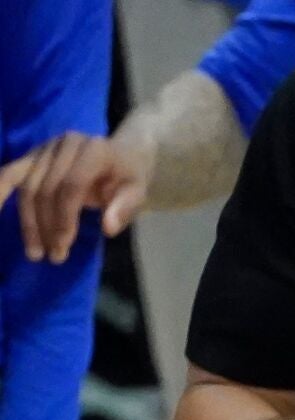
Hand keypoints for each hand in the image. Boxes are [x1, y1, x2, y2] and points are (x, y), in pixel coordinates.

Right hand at [0, 130, 153, 263]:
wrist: (121, 156)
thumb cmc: (128, 178)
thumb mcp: (137, 192)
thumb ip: (124, 208)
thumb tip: (108, 228)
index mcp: (93, 149)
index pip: (72, 185)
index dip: (65, 217)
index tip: (64, 245)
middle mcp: (65, 144)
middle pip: (46, 188)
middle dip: (47, 226)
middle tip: (54, 256)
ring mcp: (45, 148)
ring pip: (27, 187)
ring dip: (28, 223)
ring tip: (36, 252)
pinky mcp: (32, 156)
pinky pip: (9, 174)